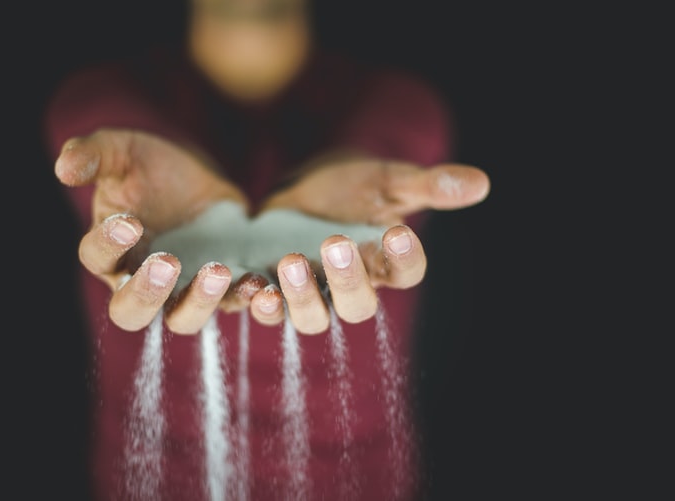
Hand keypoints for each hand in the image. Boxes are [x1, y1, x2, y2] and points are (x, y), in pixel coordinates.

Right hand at [55, 127, 250, 332]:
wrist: (199, 180)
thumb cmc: (150, 168)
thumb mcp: (123, 151)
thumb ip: (94, 154)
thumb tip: (63, 168)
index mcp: (109, 251)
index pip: (97, 259)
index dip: (108, 244)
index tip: (129, 220)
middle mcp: (140, 282)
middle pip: (130, 312)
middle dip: (146, 294)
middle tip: (167, 262)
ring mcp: (182, 291)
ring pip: (182, 319)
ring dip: (199, 302)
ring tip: (219, 271)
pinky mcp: (222, 290)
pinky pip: (231, 305)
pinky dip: (244, 297)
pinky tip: (256, 281)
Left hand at [250, 158, 489, 332]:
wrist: (305, 190)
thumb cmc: (353, 187)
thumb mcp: (387, 180)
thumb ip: (427, 186)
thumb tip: (480, 183)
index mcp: (386, 264)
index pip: (406, 273)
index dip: (404, 259)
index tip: (398, 231)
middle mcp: (350, 288)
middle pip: (358, 306)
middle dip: (348, 279)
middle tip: (336, 244)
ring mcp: (310, 293)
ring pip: (311, 317)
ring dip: (300, 297)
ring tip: (290, 262)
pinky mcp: (273, 289)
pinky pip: (268, 309)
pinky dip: (258, 301)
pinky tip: (251, 286)